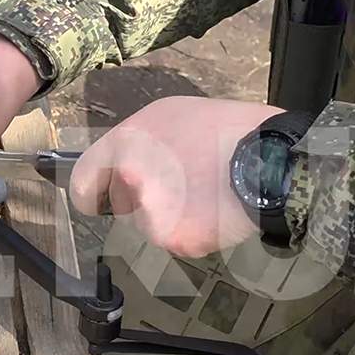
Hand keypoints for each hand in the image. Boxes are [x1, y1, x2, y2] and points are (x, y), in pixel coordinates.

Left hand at [70, 96, 283, 257]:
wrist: (271, 159)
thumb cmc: (225, 129)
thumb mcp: (171, 114)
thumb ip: (136, 142)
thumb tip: (120, 164)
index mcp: (124, 144)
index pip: (83, 181)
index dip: (91, 192)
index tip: (98, 199)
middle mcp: (129, 179)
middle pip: (123, 204)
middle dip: (143, 199)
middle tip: (181, 185)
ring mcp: (150, 212)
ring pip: (149, 224)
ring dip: (169, 217)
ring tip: (205, 194)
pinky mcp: (175, 239)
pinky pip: (176, 240)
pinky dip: (193, 233)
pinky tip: (215, 212)